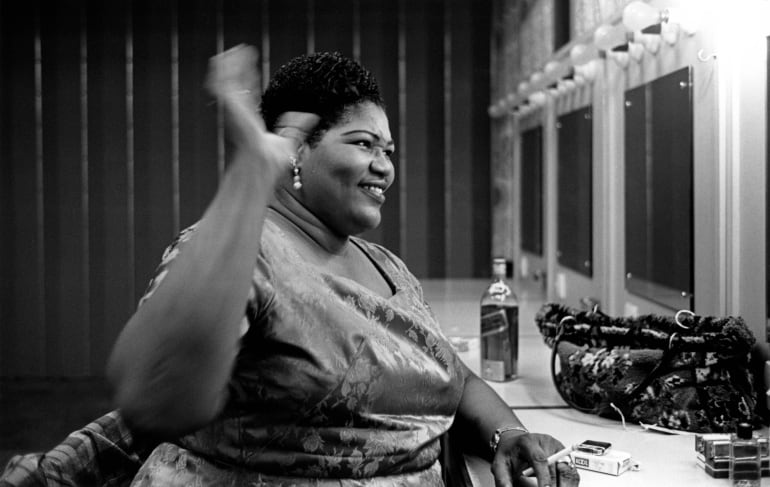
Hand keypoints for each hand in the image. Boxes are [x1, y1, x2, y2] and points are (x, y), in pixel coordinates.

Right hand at [205, 45, 318, 179]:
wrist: (262, 165)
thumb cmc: (271, 162)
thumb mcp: (288, 141)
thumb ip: (298, 127)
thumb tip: (313, 117)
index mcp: (249, 120)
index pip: (247, 93)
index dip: (248, 77)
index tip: (250, 62)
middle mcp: (239, 114)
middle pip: (234, 85)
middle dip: (235, 67)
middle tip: (239, 49)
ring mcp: (233, 112)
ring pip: (227, 83)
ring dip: (228, 66)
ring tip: (234, 50)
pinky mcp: (232, 108)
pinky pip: (224, 86)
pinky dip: (223, 73)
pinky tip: (226, 59)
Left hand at [491, 433, 579, 486]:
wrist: (516, 443)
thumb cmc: (510, 453)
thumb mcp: (500, 464)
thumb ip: (503, 479)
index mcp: (529, 442)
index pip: (540, 460)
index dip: (545, 477)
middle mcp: (546, 442)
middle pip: (557, 466)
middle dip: (556, 485)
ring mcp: (558, 448)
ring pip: (569, 469)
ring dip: (567, 485)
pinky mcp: (565, 455)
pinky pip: (572, 472)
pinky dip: (569, 484)